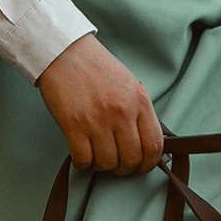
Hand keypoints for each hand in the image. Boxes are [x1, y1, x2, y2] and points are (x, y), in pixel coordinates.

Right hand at [37, 34, 164, 174]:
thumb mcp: (129, 84)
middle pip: (131, 159)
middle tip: (116, 163)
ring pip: (107, 163)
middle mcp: (121, 112)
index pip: (154, 145)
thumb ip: (139, 111)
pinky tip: (82, 153)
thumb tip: (146, 140)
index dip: (149, 163)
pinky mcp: (73, 126)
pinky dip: (83, 163)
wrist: (65, 53)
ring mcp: (97, 120)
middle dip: (124, 168)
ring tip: (97, 154)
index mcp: (139, 101)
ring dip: (102, 165)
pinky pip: (83, 160)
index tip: (141, 165)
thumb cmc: (96, 68)